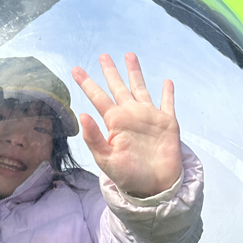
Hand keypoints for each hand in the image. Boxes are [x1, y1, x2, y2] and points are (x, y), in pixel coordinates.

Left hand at [72, 53, 181, 197]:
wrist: (155, 187)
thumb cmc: (128, 176)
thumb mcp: (106, 159)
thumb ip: (94, 138)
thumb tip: (82, 114)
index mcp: (115, 122)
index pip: (98, 97)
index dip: (87, 83)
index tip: (75, 69)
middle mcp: (130, 115)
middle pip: (118, 87)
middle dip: (111, 71)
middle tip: (103, 55)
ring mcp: (149, 117)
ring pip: (141, 88)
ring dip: (135, 72)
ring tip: (129, 55)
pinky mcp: (167, 123)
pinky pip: (168, 103)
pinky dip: (168, 93)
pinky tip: (167, 81)